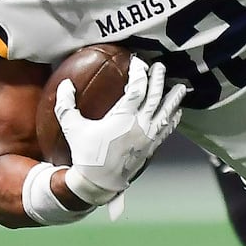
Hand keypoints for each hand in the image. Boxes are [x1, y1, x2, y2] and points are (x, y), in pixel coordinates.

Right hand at [56, 58, 185, 205]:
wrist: (99, 183)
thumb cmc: (86, 155)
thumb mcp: (72, 128)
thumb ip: (65, 105)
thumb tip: (65, 85)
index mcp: (122, 118)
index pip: (137, 89)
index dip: (140, 73)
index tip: (138, 62)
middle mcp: (139, 126)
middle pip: (155, 97)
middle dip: (159, 79)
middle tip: (160, 67)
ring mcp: (147, 137)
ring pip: (165, 113)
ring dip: (173, 99)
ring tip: (181, 88)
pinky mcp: (150, 148)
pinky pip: (166, 130)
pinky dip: (173, 119)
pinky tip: (177, 112)